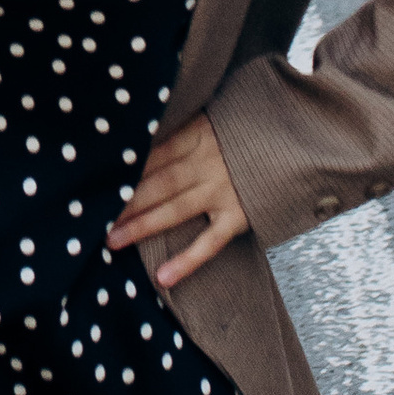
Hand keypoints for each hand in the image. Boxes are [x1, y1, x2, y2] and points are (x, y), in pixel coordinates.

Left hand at [106, 113, 249, 289]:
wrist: (301, 140)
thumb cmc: (251, 130)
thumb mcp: (216, 117)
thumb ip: (184, 128)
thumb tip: (144, 135)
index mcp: (198, 135)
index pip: (152, 153)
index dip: (124, 168)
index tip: (95, 180)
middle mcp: (207, 163)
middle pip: (157, 182)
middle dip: (124, 199)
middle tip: (92, 215)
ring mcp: (223, 191)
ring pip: (175, 209)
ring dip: (143, 225)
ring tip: (112, 241)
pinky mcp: (240, 215)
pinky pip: (210, 241)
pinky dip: (187, 260)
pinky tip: (164, 276)